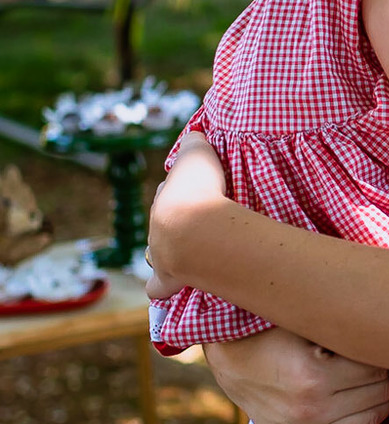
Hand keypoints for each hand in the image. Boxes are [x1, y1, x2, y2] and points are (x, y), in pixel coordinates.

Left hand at [147, 133, 227, 289]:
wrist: (194, 227)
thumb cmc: (199, 189)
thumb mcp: (198, 154)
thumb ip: (196, 144)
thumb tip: (195, 133)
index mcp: (164, 197)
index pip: (166, 191)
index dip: (181, 191)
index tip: (195, 191)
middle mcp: (156, 225)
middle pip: (160, 222)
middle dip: (174, 222)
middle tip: (197, 223)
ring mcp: (159, 253)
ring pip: (154, 254)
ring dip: (168, 253)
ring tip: (189, 254)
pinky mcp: (168, 279)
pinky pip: (158, 288)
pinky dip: (162, 288)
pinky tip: (171, 290)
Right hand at [205, 329, 388, 423]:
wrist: (233, 362)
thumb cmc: (276, 334)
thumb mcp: (307, 325)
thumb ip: (346, 330)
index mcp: (313, 376)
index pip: (377, 372)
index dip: (385, 359)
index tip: (383, 351)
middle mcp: (308, 410)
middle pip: (378, 397)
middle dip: (387, 380)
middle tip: (383, 368)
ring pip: (370, 423)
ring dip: (379, 404)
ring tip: (374, 387)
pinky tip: (361, 413)